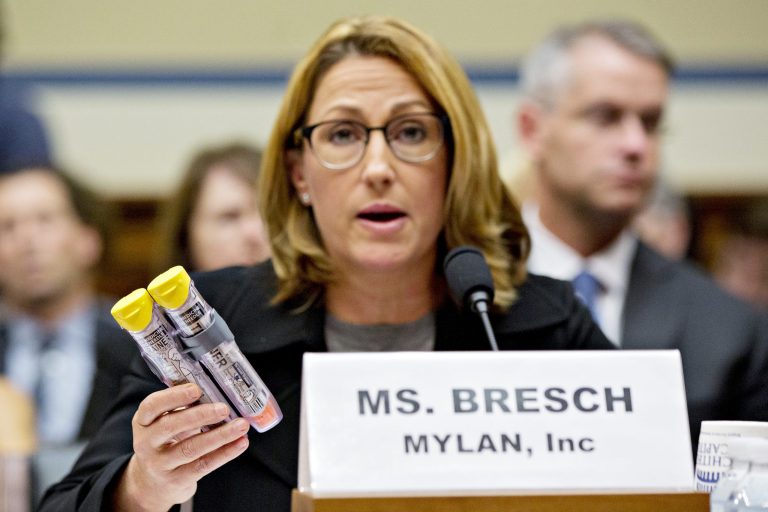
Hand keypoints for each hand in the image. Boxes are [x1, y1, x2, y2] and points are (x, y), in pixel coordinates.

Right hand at [113, 383, 249, 510]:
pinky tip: (241, 443)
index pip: (152, 406)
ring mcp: (159, 464)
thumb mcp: (165, 422)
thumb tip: (217, 391)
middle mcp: (146, 443)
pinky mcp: (176, 480)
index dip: (173, 396)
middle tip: (224, 408)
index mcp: (143, 421)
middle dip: (200, 415)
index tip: (196, 389)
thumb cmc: (166, 441)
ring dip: (219, 436)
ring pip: (190, 448)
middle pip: (170, 426)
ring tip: (241, 425)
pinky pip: (203, 465)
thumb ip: (183, 408)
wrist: (152, 483)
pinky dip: (225, 453)